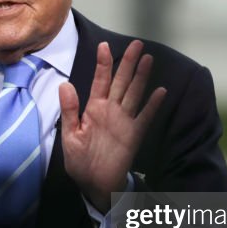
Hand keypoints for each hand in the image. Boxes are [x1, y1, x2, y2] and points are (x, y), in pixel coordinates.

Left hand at [59, 40, 165, 212]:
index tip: (103, 45)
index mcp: (94, 108)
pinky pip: (145, 117)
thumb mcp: (70, 135)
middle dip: (128, 63)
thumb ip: (69, 110)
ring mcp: (124, 121)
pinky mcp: (134, 134)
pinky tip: (161, 91)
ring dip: (141, 77)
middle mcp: (111, 110)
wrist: (94, 183)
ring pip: (134, 93)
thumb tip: (65, 84)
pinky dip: (153, 105)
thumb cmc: (80, 160)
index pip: (100, 81)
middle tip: (136, 43)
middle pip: (121, 81)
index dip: (102, 64)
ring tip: (148, 58)